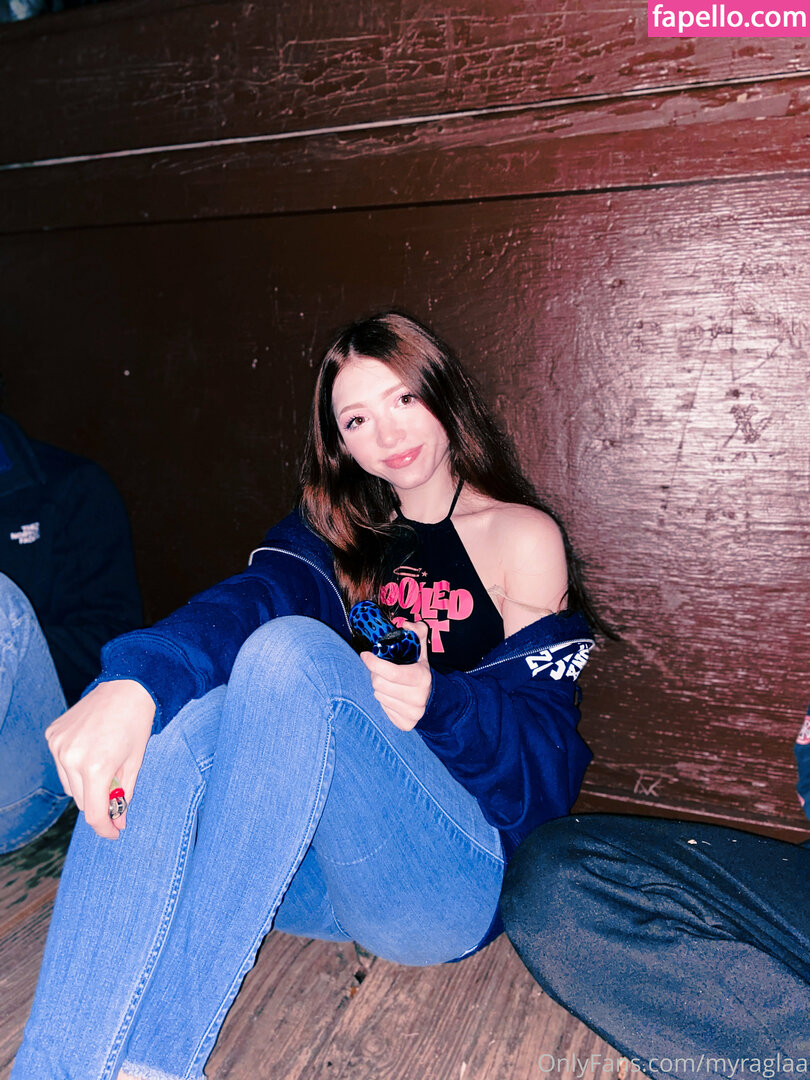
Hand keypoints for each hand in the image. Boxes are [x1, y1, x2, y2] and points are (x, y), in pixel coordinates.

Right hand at [45, 680, 155, 839]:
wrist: (126, 686)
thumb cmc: (137, 723)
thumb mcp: (136, 763)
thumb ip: (124, 795)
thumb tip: (116, 821)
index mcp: (96, 766)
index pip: (94, 813)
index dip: (105, 828)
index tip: (114, 833)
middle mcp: (72, 757)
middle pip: (81, 801)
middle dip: (99, 804)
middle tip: (116, 797)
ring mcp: (59, 745)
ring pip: (69, 785)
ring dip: (85, 785)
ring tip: (105, 765)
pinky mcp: (53, 735)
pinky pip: (62, 764)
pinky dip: (74, 766)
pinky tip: (91, 751)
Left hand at [360, 620, 431, 730]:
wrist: (434, 699)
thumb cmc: (420, 671)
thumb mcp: (421, 651)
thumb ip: (416, 632)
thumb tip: (406, 624)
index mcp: (422, 677)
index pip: (390, 672)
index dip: (373, 663)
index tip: (365, 655)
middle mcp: (419, 697)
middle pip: (379, 684)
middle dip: (376, 675)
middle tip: (380, 671)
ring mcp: (413, 713)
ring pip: (379, 696)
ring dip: (379, 688)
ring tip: (388, 683)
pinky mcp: (406, 724)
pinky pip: (383, 710)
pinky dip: (384, 701)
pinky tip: (392, 696)